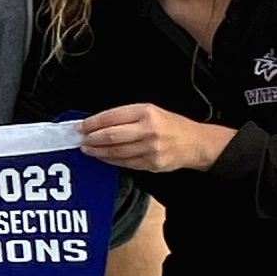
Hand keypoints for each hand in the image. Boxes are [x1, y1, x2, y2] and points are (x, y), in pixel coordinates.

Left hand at [80, 104, 234, 172]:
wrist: (196, 143)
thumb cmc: (171, 125)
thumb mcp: (151, 111)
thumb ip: (125, 116)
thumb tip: (98, 123)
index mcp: (146, 112)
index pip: (111, 117)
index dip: (92, 123)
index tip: (80, 126)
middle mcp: (148, 130)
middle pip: (110, 136)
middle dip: (91, 139)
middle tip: (81, 140)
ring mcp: (150, 149)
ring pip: (116, 152)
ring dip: (98, 152)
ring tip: (88, 150)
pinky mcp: (151, 164)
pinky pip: (125, 163)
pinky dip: (111, 160)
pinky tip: (103, 157)